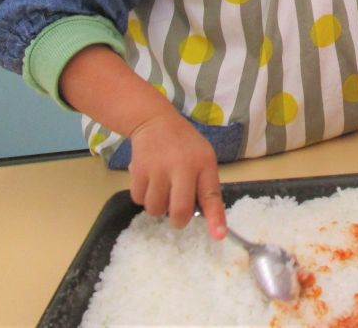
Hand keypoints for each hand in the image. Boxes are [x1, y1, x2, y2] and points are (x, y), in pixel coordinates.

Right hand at [127, 111, 226, 239]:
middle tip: (178, 214)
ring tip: (162, 189)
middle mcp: (182, 167)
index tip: (219, 236)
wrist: (154, 121)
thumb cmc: (184, 144)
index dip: (215, 218)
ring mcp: (159, 169)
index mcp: (204, 163)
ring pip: (156, 209)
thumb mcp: (203, 157)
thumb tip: (206, 218)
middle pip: (180, 210)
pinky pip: (139, 200)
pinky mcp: (138, 171)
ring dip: (159, 206)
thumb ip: (205, 184)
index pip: (211, 194)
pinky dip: (143, 197)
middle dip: (178, 220)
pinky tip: (149, 181)